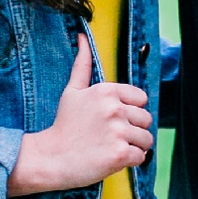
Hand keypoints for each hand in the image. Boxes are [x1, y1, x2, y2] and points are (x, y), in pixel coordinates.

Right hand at [7, 34, 151, 195]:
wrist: (51, 157)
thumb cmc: (63, 125)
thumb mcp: (72, 91)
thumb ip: (82, 65)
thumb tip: (82, 37)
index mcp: (107, 91)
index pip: (141, 99)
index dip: (131, 111)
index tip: (114, 120)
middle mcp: (114, 109)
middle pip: (146, 119)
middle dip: (133, 130)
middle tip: (111, 136)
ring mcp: (118, 132)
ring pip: (146, 139)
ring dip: (134, 146)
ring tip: (112, 147)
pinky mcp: (120, 154)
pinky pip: (141, 157)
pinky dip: (130, 161)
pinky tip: (112, 158)